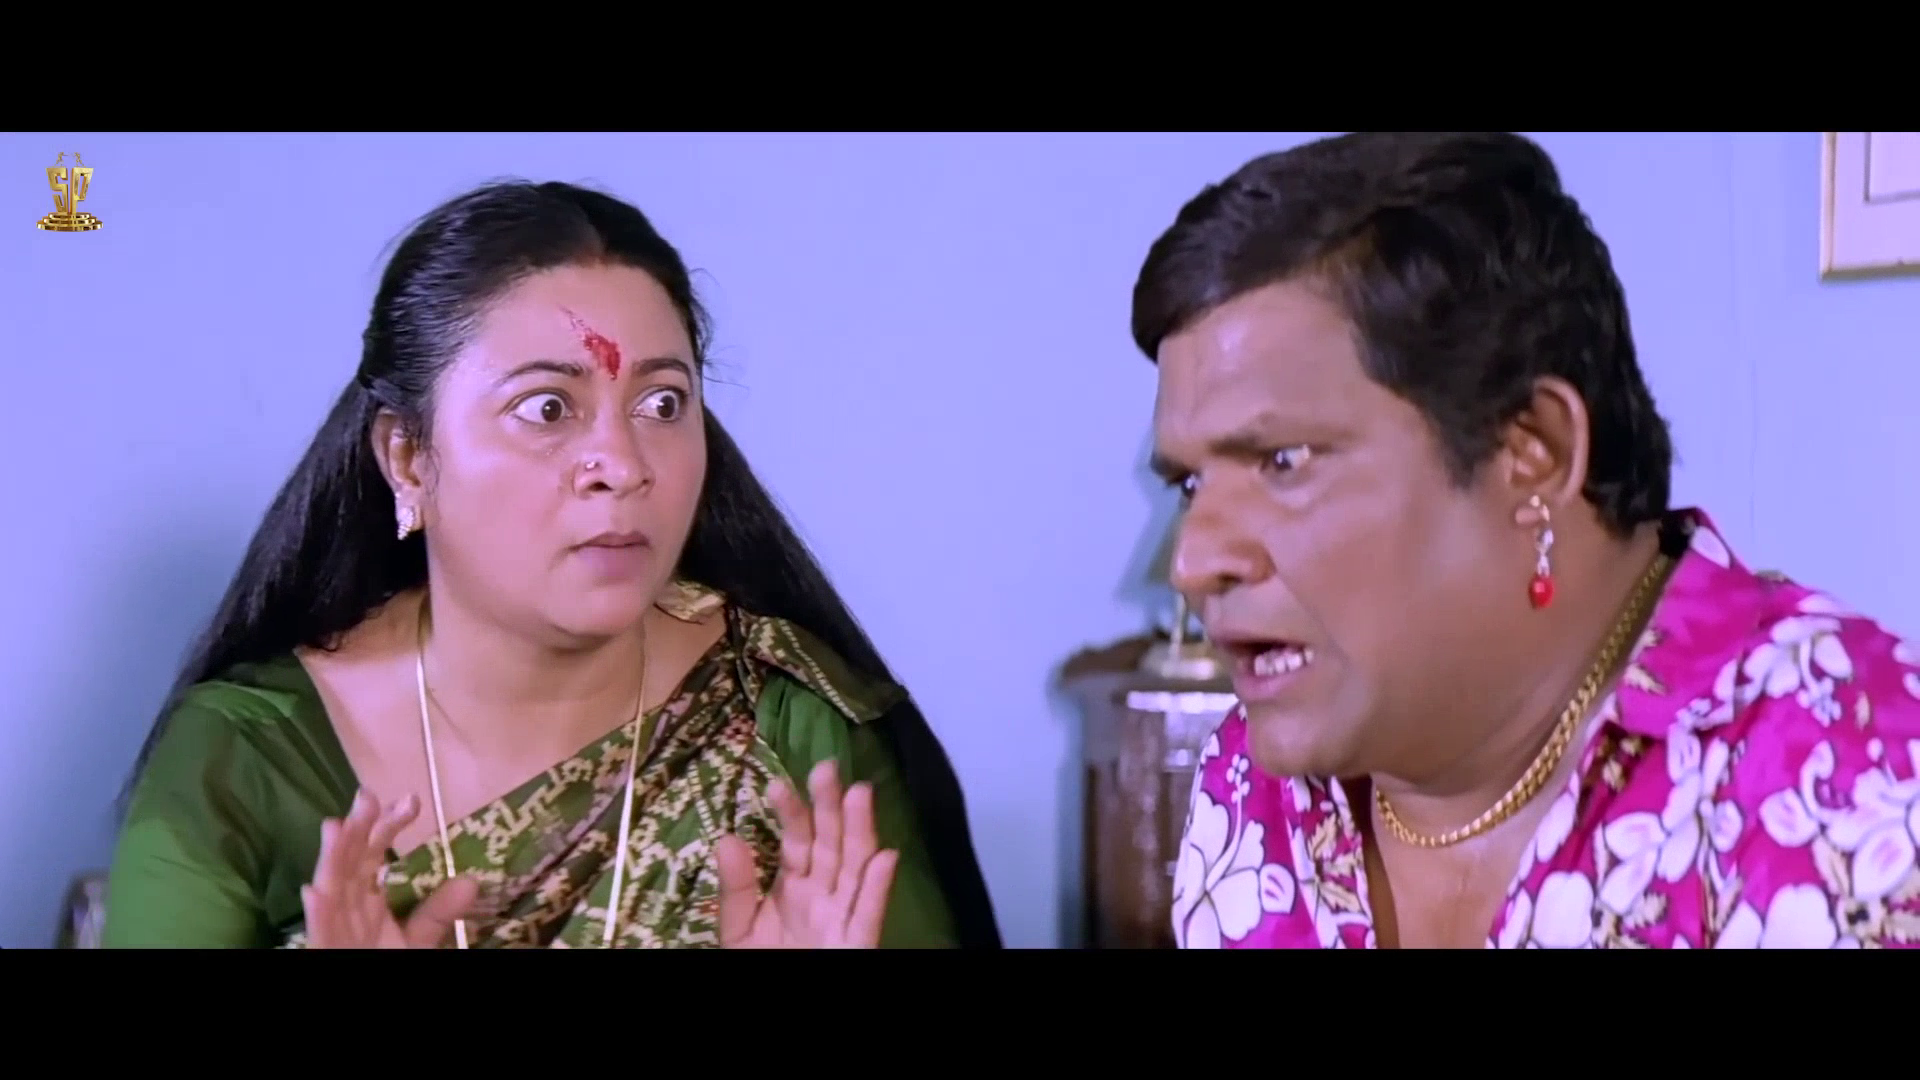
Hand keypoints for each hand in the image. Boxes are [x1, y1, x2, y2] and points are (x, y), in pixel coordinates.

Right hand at [302, 790, 479, 948]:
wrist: (368, 986)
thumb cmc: (383, 959)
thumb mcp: (418, 937)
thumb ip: (438, 912)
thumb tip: (471, 882)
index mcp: (366, 898)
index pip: (374, 854)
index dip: (388, 826)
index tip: (410, 800)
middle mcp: (347, 906)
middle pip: (350, 862)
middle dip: (357, 829)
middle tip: (367, 796)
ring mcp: (333, 927)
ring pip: (331, 888)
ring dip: (331, 858)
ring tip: (334, 825)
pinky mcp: (325, 947)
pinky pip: (319, 931)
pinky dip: (317, 912)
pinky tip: (313, 890)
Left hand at [715, 761, 898, 948]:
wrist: (784, 995)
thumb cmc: (764, 960)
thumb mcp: (738, 930)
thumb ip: (736, 888)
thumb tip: (727, 837)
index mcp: (795, 885)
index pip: (796, 841)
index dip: (791, 812)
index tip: (778, 782)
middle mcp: (823, 893)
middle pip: (831, 843)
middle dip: (830, 807)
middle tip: (828, 767)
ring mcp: (843, 916)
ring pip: (855, 868)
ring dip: (860, 832)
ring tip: (860, 793)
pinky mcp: (857, 943)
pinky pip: (868, 915)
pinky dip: (878, 888)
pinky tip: (887, 857)